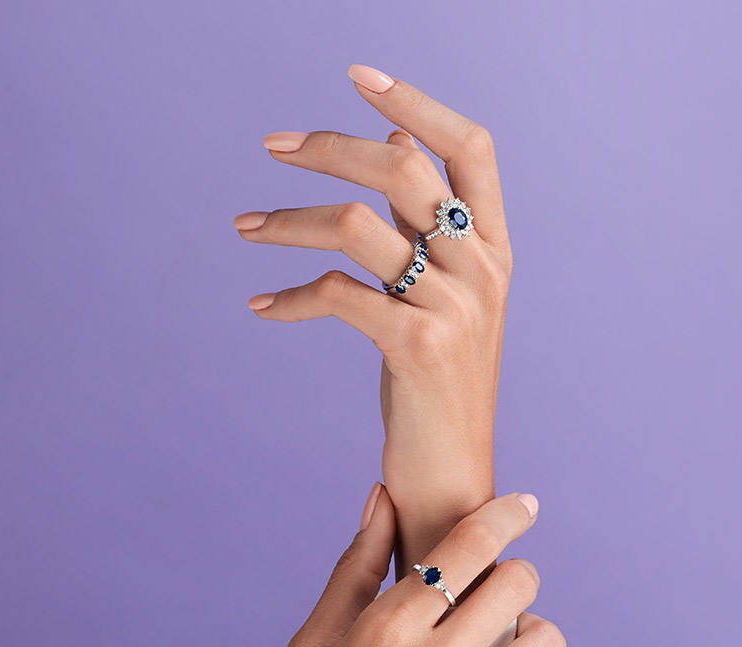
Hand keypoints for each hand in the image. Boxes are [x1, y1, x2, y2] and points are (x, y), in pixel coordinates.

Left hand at [234, 66, 512, 557]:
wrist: (452, 476)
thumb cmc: (439, 386)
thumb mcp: (442, 298)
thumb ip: (423, 228)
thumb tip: (392, 150)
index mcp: (496, 249)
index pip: (472, 148)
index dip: (416, 103)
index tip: (357, 75)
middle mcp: (485, 269)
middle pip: (402, 169)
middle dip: (327, 148)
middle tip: (270, 147)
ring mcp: (455, 307)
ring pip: (357, 225)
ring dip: (288, 220)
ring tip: (245, 228)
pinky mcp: (417, 346)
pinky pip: (338, 293)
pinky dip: (290, 297)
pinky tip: (262, 308)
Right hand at [251, 483, 565, 646]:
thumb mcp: (313, 646)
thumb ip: (354, 567)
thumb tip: (383, 496)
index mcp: (385, 628)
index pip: (470, 544)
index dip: (508, 514)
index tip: (526, 505)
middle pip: (520, 582)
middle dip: (516, 579)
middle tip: (498, 598)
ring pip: (546, 638)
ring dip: (531, 635)